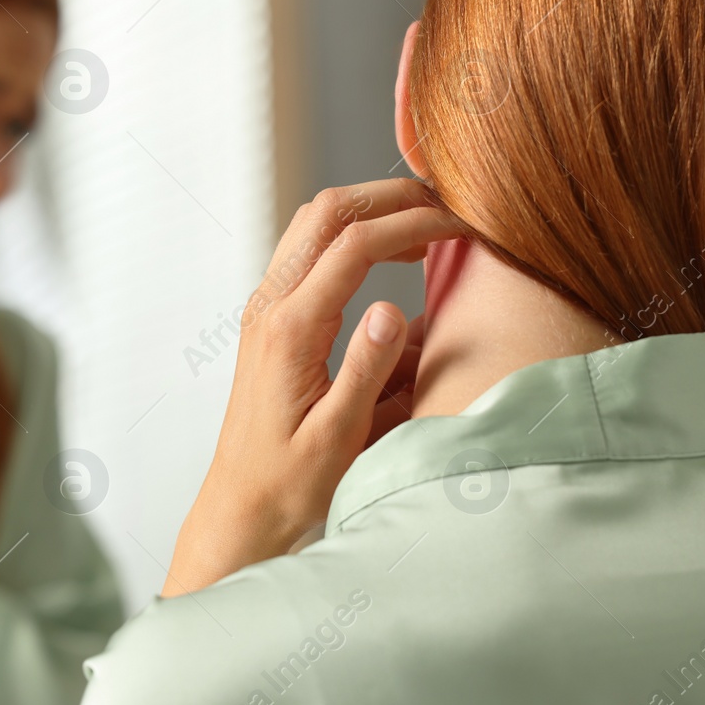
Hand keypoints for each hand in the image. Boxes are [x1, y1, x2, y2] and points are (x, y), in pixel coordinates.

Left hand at [164, 178, 464, 594]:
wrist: (241, 508)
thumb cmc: (290, 485)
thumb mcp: (338, 438)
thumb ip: (365, 370)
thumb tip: (393, 308)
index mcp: (290, 330)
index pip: (356, 245)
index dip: (414, 223)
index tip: (463, 225)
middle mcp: (270, 307)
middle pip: (328, 211)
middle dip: (391, 196)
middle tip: (448, 206)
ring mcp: (266, 307)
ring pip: (314, 222)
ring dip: (370, 210)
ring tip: (428, 224)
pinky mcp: (272, 318)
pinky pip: (309, 251)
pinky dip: (353, 236)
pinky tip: (391, 257)